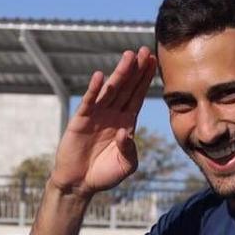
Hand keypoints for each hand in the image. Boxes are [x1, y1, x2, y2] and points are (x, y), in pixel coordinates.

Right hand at [49, 46, 156, 197]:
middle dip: (136, 70)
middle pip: (127, 88)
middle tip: (145, 51)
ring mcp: (97, 115)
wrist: (80, 183)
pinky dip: (94, 90)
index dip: (145, 79)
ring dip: (119, 73)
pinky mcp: (81, 121)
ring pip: (110, 90)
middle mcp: (112, 114)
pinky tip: (100, 77)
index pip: (138, 96)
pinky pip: (89, 102)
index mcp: (126, 122)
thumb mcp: (126, 165)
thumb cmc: (104, 174)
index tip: (154, 61)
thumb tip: (126, 133)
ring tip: (129, 56)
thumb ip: (130, 150)